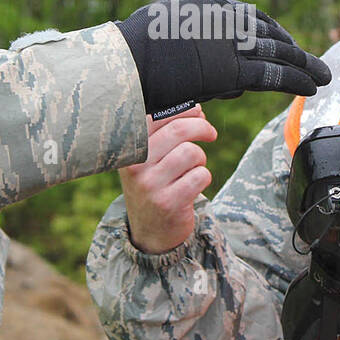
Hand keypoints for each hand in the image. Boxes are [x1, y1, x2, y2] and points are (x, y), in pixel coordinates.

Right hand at [115, 0, 330, 115]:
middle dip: (296, 50)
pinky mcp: (230, 71)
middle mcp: (227, 22)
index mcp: (213, 8)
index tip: (287, 43)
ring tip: (323, 77)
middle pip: (272, 35)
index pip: (253, 18)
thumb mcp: (166, 9)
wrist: (128, 61)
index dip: (273, 32)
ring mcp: (231, 45)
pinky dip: (295, 80)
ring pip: (277, 54)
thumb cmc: (139, 40)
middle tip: (315, 64)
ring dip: (304, 65)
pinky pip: (271, 75)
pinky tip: (310, 87)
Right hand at [120, 105, 216, 253]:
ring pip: (191, 153)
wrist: (149, 231)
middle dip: (202, 127)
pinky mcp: (168, 202)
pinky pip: (200, 176)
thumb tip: (196, 108)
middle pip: (179, 131)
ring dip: (200, 159)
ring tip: (194, 168)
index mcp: (128, 149)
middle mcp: (134, 165)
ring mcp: (150, 185)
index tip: (198, 113)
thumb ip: (167, 131)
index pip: (157, 116)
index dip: (184, 110)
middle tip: (210, 133)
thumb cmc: (154, 184)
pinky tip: (194, 185)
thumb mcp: (149, 158)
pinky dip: (204, 177)